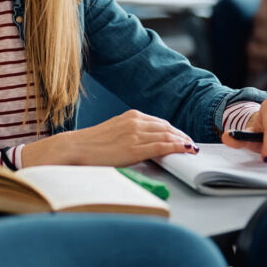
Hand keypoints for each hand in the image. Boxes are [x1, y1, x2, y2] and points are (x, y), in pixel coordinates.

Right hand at [24, 110, 198, 167]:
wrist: (76, 148)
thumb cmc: (91, 143)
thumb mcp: (113, 131)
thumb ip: (128, 132)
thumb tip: (141, 140)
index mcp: (130, 116)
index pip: (159, 122)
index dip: (173, 130)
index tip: (181, 137)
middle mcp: (135, 121)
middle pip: (167, 127)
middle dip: (181, 135)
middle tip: (190, 144)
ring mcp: (136, 134)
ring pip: (167, 135)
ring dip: (182, 141)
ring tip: (191, 148)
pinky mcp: (135, 148)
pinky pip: (162, 145)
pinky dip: (177, 147)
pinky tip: (185, 150)